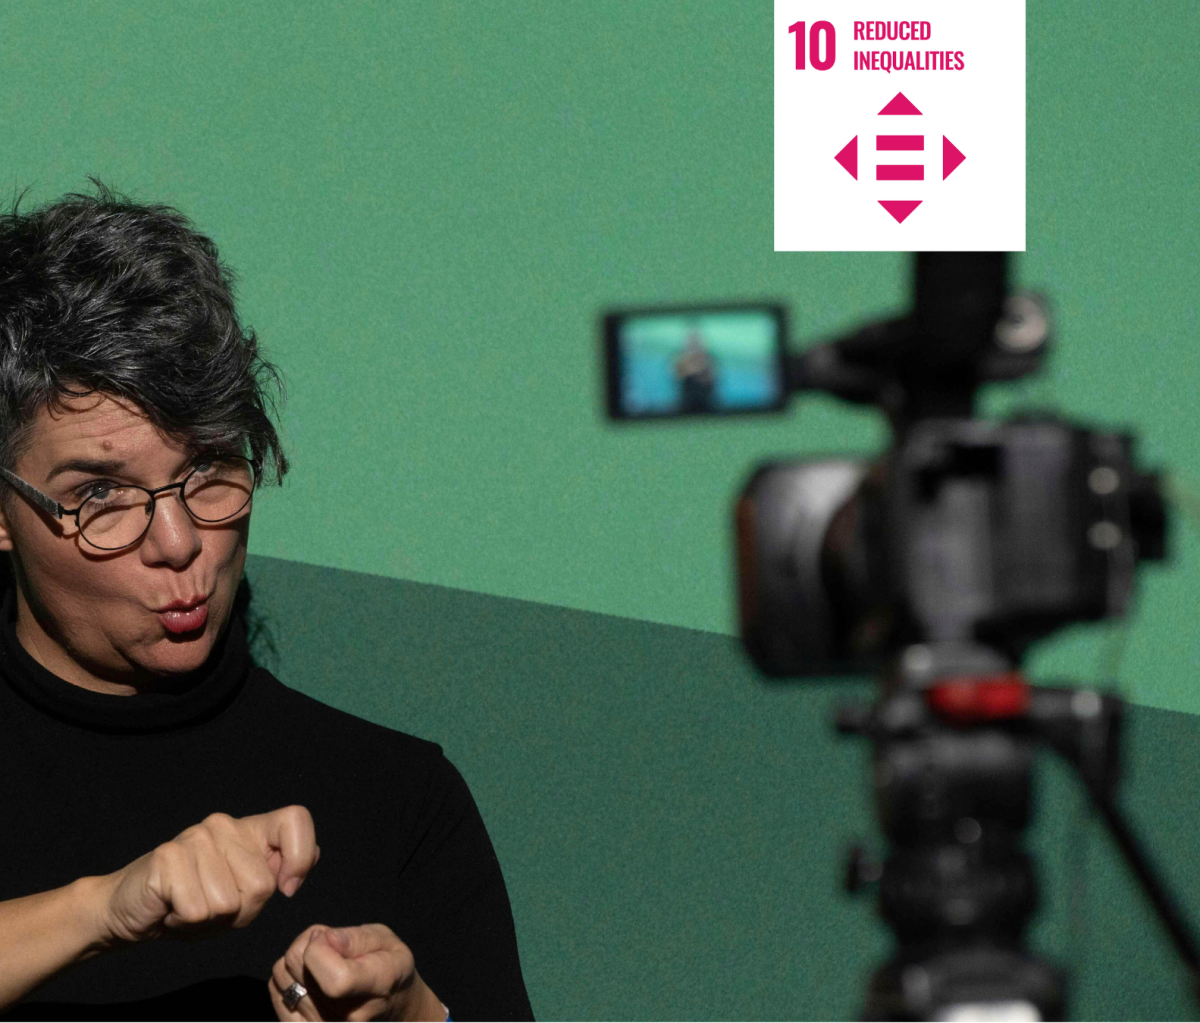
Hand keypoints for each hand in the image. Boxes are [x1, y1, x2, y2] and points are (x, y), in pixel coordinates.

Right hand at [95, 806, 319, 944]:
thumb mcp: (243, 895)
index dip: (300, 857)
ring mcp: (196, 837)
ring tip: (190, 906)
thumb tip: (312, 856)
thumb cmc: (192, 905)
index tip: (286, 887)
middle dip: (241, 912)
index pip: (295, 819)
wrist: (131, 912)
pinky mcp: (168, 857)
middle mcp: (224, 825)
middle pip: (262, 884)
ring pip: (230, 902)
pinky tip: (172, 910)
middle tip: (211, 906)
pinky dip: (186, 923)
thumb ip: (275, 874)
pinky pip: (200, 910)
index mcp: (248, 830)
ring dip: (211, 920)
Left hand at [269, 923, 444, 1021]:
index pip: (335, 979)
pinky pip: (276, 994)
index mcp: (377, 988)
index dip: (321, 948)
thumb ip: (356, 938)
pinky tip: (309, 978)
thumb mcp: (387, 941)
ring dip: (297, 961)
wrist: (393, 1007)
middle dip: (309, 944)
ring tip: (322, 963)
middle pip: (298, 968)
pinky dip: (287, 979)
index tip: (331, 937)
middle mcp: (349, 1018)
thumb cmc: (389, 968)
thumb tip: (322, 940)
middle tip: (330, 946)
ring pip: (281, 976)